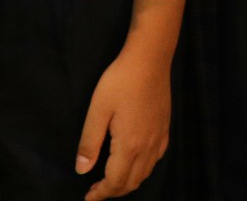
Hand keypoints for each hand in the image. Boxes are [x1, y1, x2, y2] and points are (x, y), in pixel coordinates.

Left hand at [77, 40, 170, 198]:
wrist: (149, 59)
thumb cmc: (120, 81)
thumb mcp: (97, 110)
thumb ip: (89, 143)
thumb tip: (82, 170)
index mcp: (129, 146)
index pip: (115, 182)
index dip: (100, 194)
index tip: (88, 198)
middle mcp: (147, 147)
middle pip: (131, 182)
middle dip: (113, 192)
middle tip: (96, 191)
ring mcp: (159, 138)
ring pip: (145, 173)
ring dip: (128, 183)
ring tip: (112, 180)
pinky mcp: (165, 128)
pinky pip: (156, 159)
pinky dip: (144, 169)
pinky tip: (136, 162)